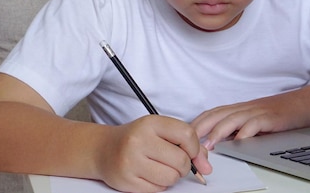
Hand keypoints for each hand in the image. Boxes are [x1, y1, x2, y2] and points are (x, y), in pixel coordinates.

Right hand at [96, 115, 210, 192]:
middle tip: (173, 161)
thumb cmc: (136, 138)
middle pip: (181, 160)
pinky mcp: (127, 181)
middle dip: (183, 165)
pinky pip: (158, 190)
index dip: (195, 148)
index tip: (191, 152)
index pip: (187, 134)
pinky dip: (158, 185)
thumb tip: (206, 166)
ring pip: (171, 178)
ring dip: (171, 177)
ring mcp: (131, 161)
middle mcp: (139, 140)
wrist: (103, 149)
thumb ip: (185, 142)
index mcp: (150, 123)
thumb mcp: (159, 131)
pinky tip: (149, 174)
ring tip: (159, 167)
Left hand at [191, 81, 309, 149]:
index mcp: (238, 109)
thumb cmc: (279, 114)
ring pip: (233, 119)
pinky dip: (246, 133)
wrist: (305, 104)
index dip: (197, 123)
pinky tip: (239, 142)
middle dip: (201, 128)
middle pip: (217, 115)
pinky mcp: (271, 117)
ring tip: (209, 145)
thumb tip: (220, 143)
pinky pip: (256, 124)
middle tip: (188, 141)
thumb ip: (237, 128)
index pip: (212, 114)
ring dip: (218, 132)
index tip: (183, 135)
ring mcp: (257, 111)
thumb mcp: (254, 120)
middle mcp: (244, 108)